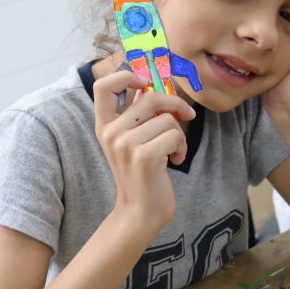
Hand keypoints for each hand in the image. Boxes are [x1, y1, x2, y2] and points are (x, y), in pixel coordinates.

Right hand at [93, 70, 196, 229]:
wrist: (139, 212)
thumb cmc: (141, 175)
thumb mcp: (131, 141)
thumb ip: (137, 113)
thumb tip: (151, 83)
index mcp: (104, 126)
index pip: (103, 86)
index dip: (126, 76)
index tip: (145, 82)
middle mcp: (111, 133)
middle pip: (150, 96)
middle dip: (175, 104)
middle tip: (186, 114)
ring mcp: (126, 144)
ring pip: (167, 118)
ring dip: (179, 134)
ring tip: (172, 151)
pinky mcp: (144, 157)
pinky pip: (175, 135)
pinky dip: (182, 148)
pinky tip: (174, 161)